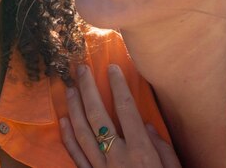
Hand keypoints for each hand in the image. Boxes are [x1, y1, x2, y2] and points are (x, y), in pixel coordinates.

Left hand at [60, 64, 180, 167]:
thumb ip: (161, 148)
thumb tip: (145, 123)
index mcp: (142, 152)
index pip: (126, 110)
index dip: (117, 86)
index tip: (111, 67)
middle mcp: (117, 158)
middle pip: (97, 115)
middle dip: (88, 89)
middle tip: (80, 69)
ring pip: (81, 131)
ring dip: (73, 107)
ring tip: (68, 87)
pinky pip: (75, 155)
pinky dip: (67, 136)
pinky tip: (64, 120)